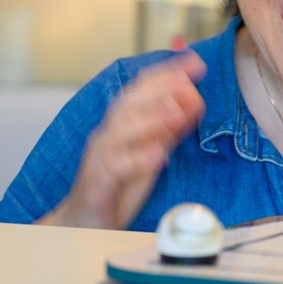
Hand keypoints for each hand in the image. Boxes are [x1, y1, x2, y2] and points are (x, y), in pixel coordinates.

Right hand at [44, 51, 206, 229]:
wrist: (85, 220)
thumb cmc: (118, 183)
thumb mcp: (151, 151)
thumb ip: (170, 128)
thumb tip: (195, 101)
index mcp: (123, 122)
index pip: (143, 88)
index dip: (169, 73)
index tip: (197, 63)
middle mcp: (109, 133)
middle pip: (130, 103)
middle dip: (160, 90)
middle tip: (190, 86)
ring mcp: (100, 156)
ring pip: (120, 130)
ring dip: (150, 119)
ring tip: (177, 113)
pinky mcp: (98, 183)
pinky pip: (115, 167)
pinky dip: (137, 159)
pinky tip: (159, 154)